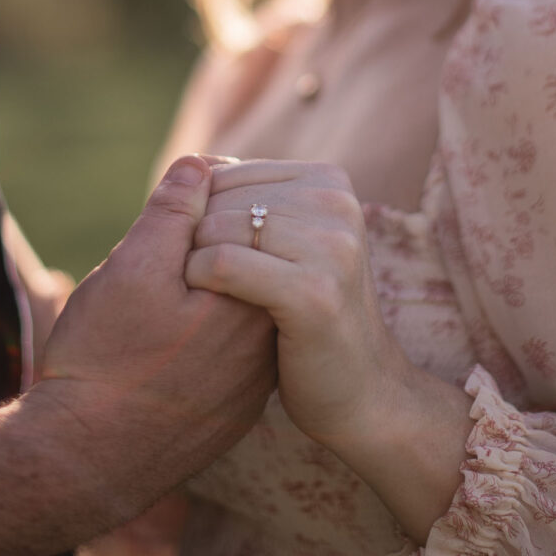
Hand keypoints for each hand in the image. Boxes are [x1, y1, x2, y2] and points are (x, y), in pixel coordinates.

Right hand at [36, 157, 276, 517]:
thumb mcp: (131, 269)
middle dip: (199, 257)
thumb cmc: (102, 362)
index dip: (200, 211)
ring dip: (199, 300)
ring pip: (234, 315)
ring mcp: (252, 387)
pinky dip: (199, 344)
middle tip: (148, 273)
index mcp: (251, 304)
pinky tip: (156, 354)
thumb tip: (200, 163)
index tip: (160, 225)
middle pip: (243, 271)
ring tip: (146, 316)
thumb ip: (173, 212)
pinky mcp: (233, 415)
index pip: (248, 227)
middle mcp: (265, 347)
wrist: (79, 465)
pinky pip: (227, 358)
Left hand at [184, 160, 402, 453]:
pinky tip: (206, 309)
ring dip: (192, 265)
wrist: (363, 391)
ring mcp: (330, 246)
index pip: (226, 173)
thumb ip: (251, 200)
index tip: (207, 258)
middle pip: (218, 198)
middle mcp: (335, 202)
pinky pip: (222, 264)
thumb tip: (193, 163)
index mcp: (329, 180)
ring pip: (214, 228)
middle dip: (193, 239)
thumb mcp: (291, 243)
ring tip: (207, 298)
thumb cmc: (309, 316)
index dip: (198, 216)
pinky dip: (199, 283)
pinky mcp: (313, 292)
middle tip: (203, 284)